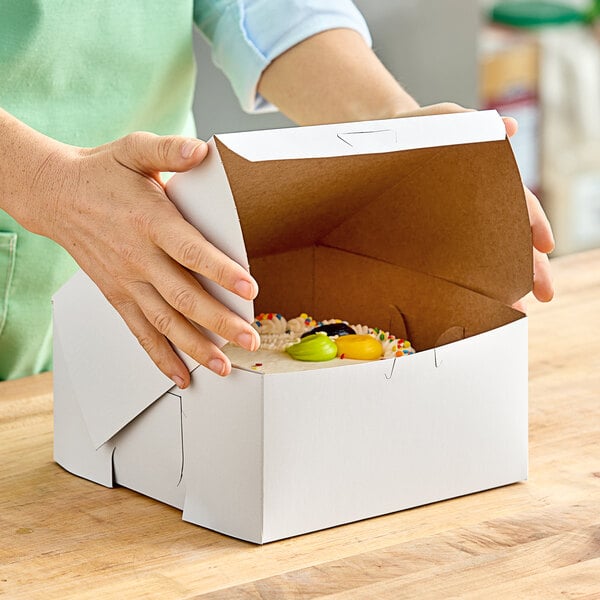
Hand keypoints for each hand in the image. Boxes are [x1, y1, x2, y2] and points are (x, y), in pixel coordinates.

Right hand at [29, 133, 259, 387]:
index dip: (220, 271)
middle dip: (219, 322)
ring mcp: (127, 281)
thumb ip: (169, 150)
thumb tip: (201, 151)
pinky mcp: (118, 296)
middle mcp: (139, 257)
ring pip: (165, 322)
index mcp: (150, 220)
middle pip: (183, 296)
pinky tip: (181, 374)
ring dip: (196, 347)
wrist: (56, 195)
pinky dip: (161, 357)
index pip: (190, 250)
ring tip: (223, 365)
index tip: (248, 289)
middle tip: (248, 338)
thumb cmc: (100, 174)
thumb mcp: (134, 150)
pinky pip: (140, 332)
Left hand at [396, 103, 554, 306]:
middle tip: (544, 293)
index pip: (517, 204)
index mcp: (485, 181)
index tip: (546, 247)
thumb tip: (511, 127)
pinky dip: (466, 286)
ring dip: (502, 283)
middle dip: (529, 267)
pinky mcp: (428, 241)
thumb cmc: (412, 132)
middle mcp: (475, 209)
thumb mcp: (439, 121)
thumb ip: (470, 123)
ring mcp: (453, 227)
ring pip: (485, 259)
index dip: (534, 225)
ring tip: (513, 309)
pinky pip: (451, 266)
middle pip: (509, 239)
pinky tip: (473, 305)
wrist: (375, 149)